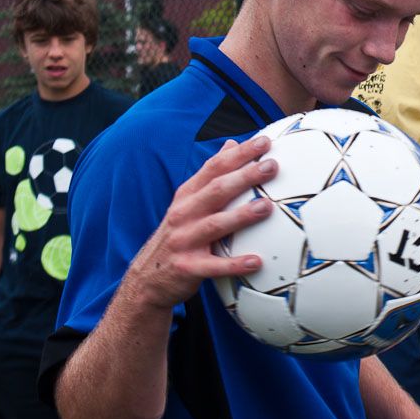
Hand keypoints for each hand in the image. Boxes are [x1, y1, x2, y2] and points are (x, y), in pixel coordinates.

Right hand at [124, 136, 277, 309]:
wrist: (147, 277)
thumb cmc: (181, 233)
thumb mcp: (189, 201)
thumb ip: (211, 175)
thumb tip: (233, 143)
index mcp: (188, 195)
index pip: (214, 168)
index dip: (239, 154)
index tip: (264, 142)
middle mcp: (184, 213)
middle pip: (217, 190)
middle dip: (244, 176)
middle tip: (272, 166)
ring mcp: (184, 240)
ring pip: (215, 225)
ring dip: (241, 215)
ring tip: (266, 207)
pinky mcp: (187, 267)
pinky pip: (214, 266)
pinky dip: (234, 264)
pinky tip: (256, 262)